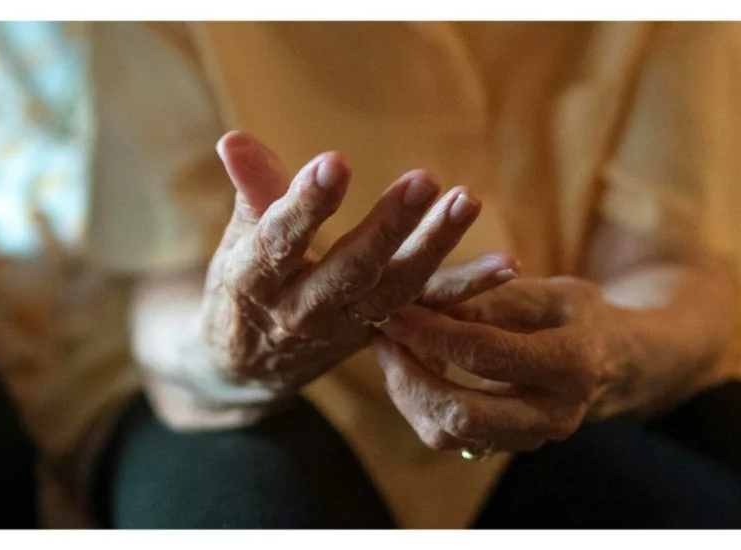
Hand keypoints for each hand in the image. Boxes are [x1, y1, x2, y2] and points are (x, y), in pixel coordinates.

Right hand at [188, 131, 514, 407]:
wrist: (255, 359)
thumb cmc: (248, 280)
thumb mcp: (239, 238)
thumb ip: (252, 189)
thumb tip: (232, 140)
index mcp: (256, 283)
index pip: (279, 241)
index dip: (305, 205)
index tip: (334, 163)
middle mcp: (304, 312)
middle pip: (349, 271)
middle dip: (387, 227)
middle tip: (422, 180)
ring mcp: (348, 326)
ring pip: (397, 290)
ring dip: (436, 246)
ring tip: (467, 200)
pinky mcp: (385, 330)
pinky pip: (431, 312)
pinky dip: (470, 290)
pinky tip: (508, 264)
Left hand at [374, 276, 625, 452]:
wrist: (611, 362)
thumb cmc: (574, 315)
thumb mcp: (545, 292)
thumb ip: (490, 297)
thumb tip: (428, 299)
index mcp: (571, 364)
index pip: (486, 354)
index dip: (432, 332)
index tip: (395, 311)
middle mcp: (555, 413)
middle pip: (462, 412)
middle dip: (410, 375)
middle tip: (383, 336)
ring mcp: (531, 438)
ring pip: (449, 432)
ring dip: (408, 391)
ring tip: (391, 348)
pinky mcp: (507, 447)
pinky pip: (449, 437)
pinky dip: (419, 403)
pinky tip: (409, 368)